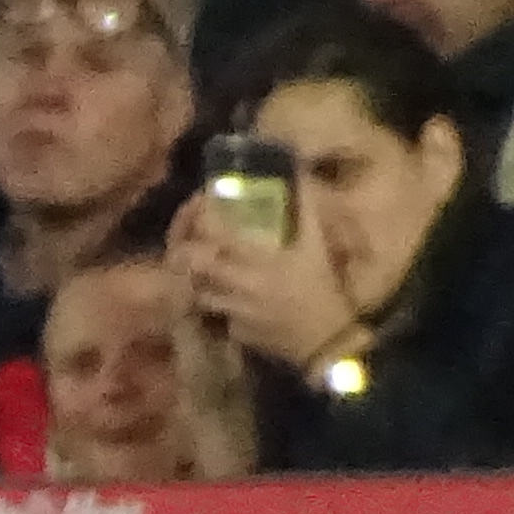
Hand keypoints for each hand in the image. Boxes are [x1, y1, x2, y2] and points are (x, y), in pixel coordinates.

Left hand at [166, 190, 358, 369]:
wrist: (325, 339)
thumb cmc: (321, 286)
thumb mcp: (315, 245)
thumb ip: (305, 210)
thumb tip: (297, 174)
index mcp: (260, 260)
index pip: (216, 234)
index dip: (203, 219)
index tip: (201, 208)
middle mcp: (241, 284)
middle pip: (195, 263)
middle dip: (188, 251)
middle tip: (192, 242)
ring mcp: (234, 310)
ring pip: (197, 290)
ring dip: (198, 278)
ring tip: (204, 268)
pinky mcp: (232, 331)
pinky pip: (214, 313)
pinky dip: (215, 303)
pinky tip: (222, 296)